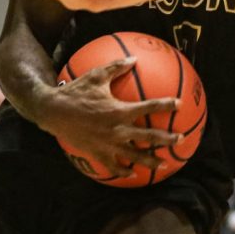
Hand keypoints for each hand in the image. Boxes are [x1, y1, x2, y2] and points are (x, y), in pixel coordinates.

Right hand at [40, 57, 180, 176]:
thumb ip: (117, 68)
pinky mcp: (98, 153)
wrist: (53, 112)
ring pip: (135, 156)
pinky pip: (114, 166)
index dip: (166, 105)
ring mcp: (108, 144)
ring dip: (151, 161)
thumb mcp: (96, 76)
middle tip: (181, 139)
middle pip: (149, 137)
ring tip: (164, 164)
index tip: (179, 104)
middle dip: (167, 139)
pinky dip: (124, 171)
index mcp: (120, 110)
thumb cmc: (76, 92)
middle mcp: (117, 130)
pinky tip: (133, 174)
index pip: (149, 107)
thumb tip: (133, 59)